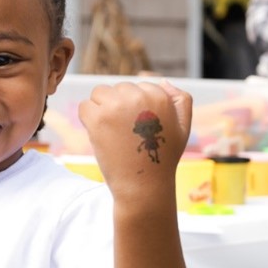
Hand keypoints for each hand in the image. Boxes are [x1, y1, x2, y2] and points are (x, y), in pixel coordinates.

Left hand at [78, 80, 191, 205]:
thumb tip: (163, 81)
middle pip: (117, 88)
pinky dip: (87, 118)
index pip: (137, 87)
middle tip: (125, 132)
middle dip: (118, 106)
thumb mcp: (183, 128)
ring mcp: (116, 106)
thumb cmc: (163, 158)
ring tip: (112, 131)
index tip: (138, 127)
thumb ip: (181, 100)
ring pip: (99, 93)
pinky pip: (84, 106)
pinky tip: (99, 133)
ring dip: (101, 109)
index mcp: (159, 96)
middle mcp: (138, 96)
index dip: (134, 108)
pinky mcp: (98, 119)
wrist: (144, 185)